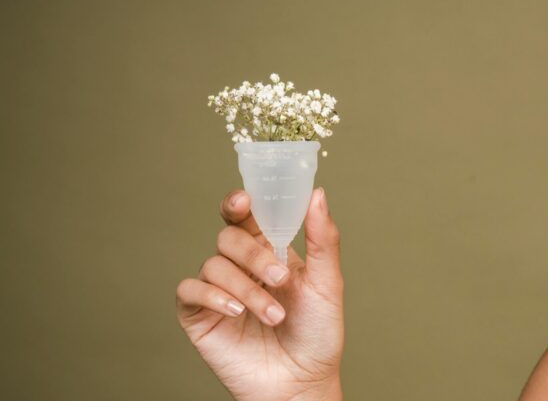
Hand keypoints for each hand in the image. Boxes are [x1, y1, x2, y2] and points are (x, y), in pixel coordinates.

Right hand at [176, 188, 343, 400]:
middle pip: (228, 237)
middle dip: (253, 254)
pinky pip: (190, 290)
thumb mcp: (327, 284)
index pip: (247, 217)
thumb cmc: (317, 335)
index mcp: (269, 252)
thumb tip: (317, 195)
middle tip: (280, 279)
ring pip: (214, 265)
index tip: (244, 200)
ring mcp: (219, 291)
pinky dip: (213, 296)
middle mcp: (241, 268)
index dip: (239, 203)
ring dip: (247, 288)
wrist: (302, 383)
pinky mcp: (200, 316)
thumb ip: (323, 239)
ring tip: (274, 316)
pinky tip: (238, 313)